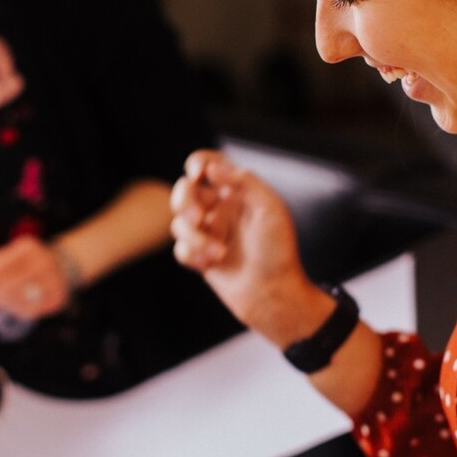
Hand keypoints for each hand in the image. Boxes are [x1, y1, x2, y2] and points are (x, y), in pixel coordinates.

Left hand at [0, 236, 71, 319]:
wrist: (64, 265)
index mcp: (28, 247)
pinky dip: (14, 308)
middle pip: (6, 282)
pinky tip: (6, 305)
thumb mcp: (6, 256)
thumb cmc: (25, 262)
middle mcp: (43, 261)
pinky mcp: (58, 298)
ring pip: (17, 297)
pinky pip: (30, 309)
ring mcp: (53, 280)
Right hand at [170, 150, 320, 344]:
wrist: (273, 294)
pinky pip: (181, 249)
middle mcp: (221, 209)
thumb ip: (244, 181)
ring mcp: (210, 233)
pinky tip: (213, 262)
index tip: (198, 173)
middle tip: (198, 216)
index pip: (210, 164)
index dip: (198, 162)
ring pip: (179, 222)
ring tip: (218, 251)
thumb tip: (214, 167)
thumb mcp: (271, 208)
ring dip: (193, 236)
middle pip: (185, 190)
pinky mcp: (201, 257)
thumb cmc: (278, 251)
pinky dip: (193, 254)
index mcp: (238, 193)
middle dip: (184, 199)